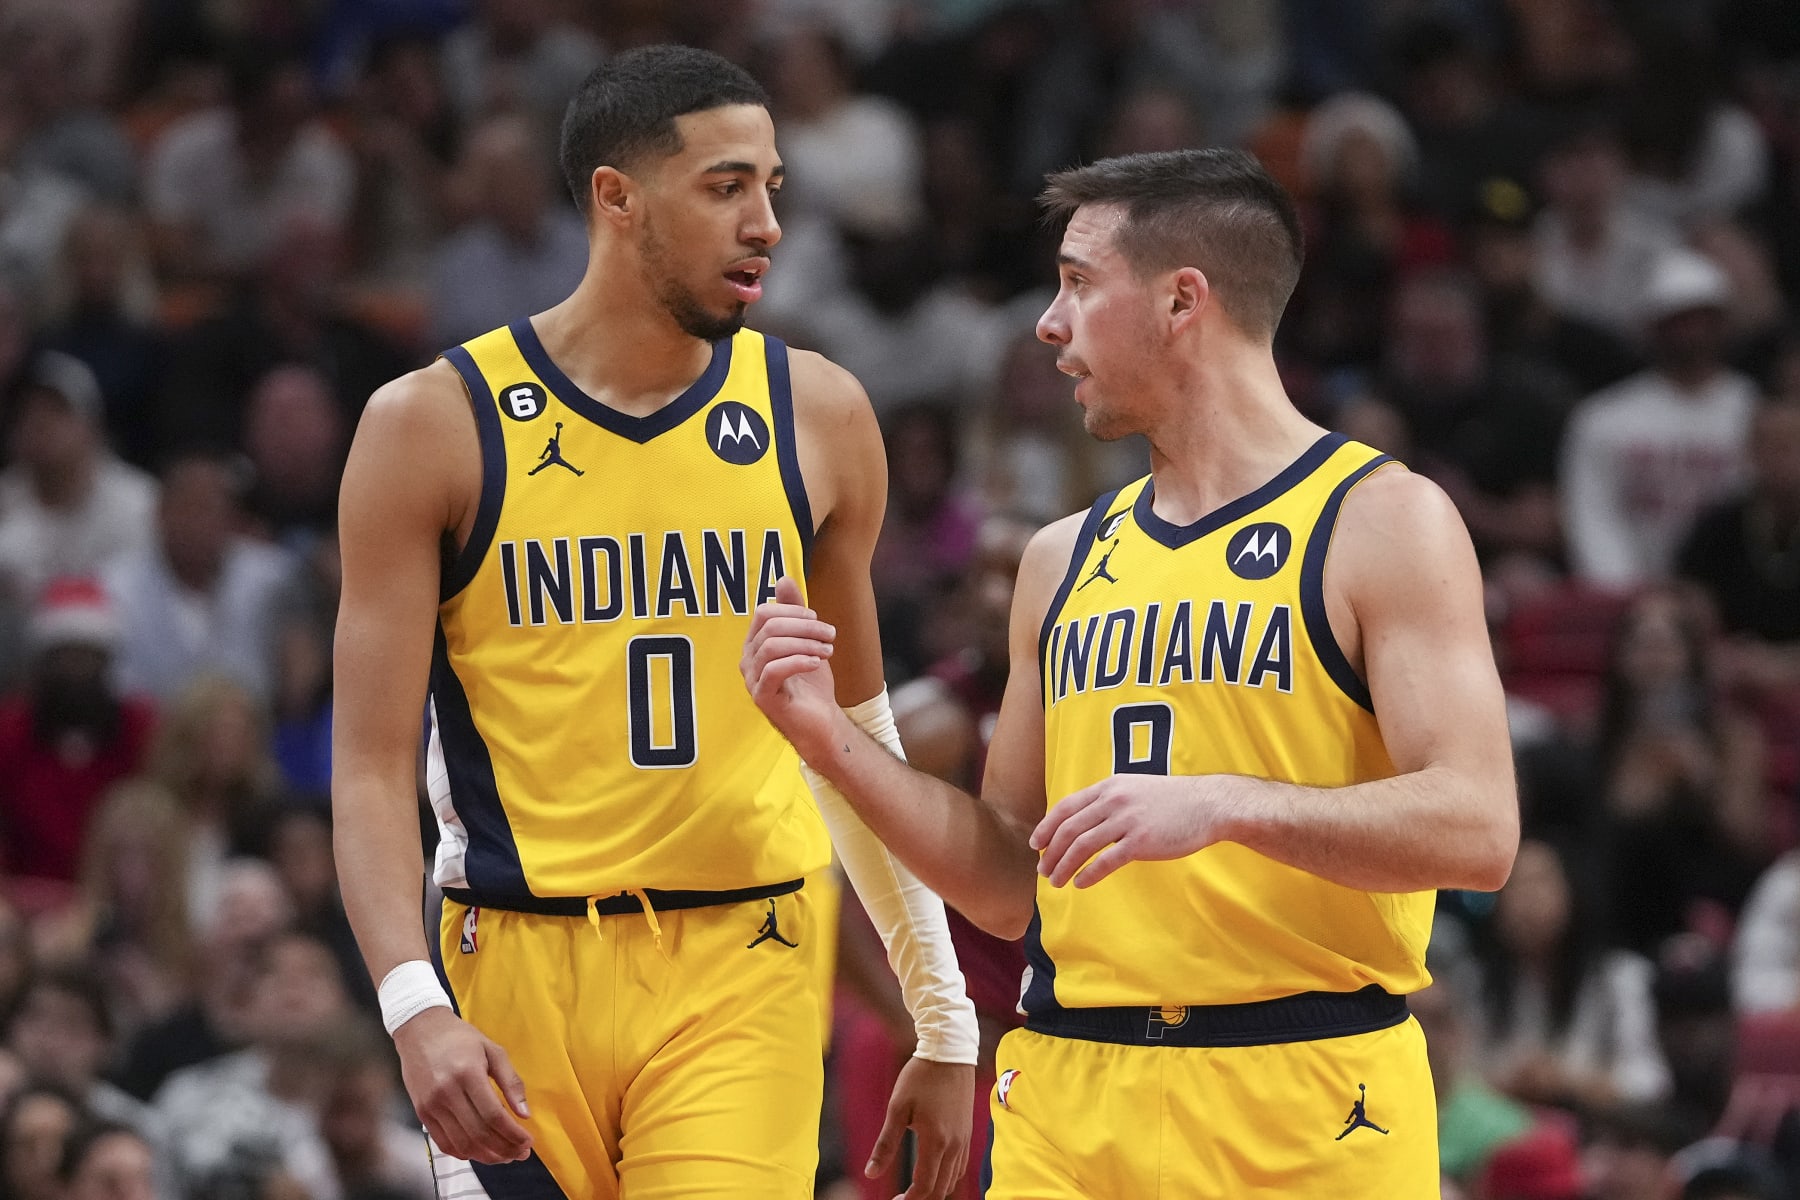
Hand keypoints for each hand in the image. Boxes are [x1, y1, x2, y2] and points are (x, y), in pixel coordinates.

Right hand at [393, 1007, 532, 1163]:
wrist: (420, 1030)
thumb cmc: (460, 1038)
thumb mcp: (493, 1050)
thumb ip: (511, 1082)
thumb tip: (525, 1113)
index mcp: (468, 1074)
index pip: (494, 1116)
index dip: (513, 1134)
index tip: (528, 1142)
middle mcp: (447, 1092)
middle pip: (479, 1134)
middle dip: (504, 1149)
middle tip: (520, 1154)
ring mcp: (431, 1105)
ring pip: (462, 1144)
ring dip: (487, 1156)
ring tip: (505, 1156)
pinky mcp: (422, 1113)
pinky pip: (444, 1143)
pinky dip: (465, 1153)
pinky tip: (481, 1152)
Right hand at [742, 575, 839, 756]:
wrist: (821, 721)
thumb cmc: (811, 683)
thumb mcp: (806, 641)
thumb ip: (794, 612)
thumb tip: (783, 578)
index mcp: (755, 644)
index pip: (764, 613)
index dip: (793, 611)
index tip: (817, 619)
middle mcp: (748, 660)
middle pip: (770, 627)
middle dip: (805, 626)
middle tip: (830, 635)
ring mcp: (752, 679)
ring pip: (771, 646)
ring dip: (805, 643)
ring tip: (828, 651)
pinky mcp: (762, 697)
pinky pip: (773, 670)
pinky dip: (798, 661)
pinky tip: (817, 663)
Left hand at [867, 1057, 973, 1199]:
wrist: (950, 1052)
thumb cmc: (920, 1077)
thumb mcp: (897, 1108)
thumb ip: (885, 1144)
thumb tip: (870, 1173)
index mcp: (935, 1141)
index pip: (925, 1186)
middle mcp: (954, 1145)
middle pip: (941, 1189)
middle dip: (922, 1199)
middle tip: (901, 1198)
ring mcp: (964, 1139)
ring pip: (953, 1179)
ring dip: (935, 1189)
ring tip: (915, 1188)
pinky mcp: (967, 1131)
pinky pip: (960, 1165)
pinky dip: (947, 1176)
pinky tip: (933, 1170)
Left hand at [1032, 774, 1228, 887]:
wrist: (1208, 805)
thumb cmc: (1173, 801)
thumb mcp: (1135, 789)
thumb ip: (1110, 800)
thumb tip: (1086, 820)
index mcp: (1109, 787)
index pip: (1066, 807)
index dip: (1047, 827)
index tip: (1036, 844)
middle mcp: (1113, 801)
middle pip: (1069, 829)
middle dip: (1051, 852)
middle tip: (1042, 870)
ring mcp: (1127, 821)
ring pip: (1082, 846)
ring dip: (1064, 866)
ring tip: (1056, 881)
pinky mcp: (1141, 842)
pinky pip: (1106, 862)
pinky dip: (1088, 874)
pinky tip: (1080, 883)